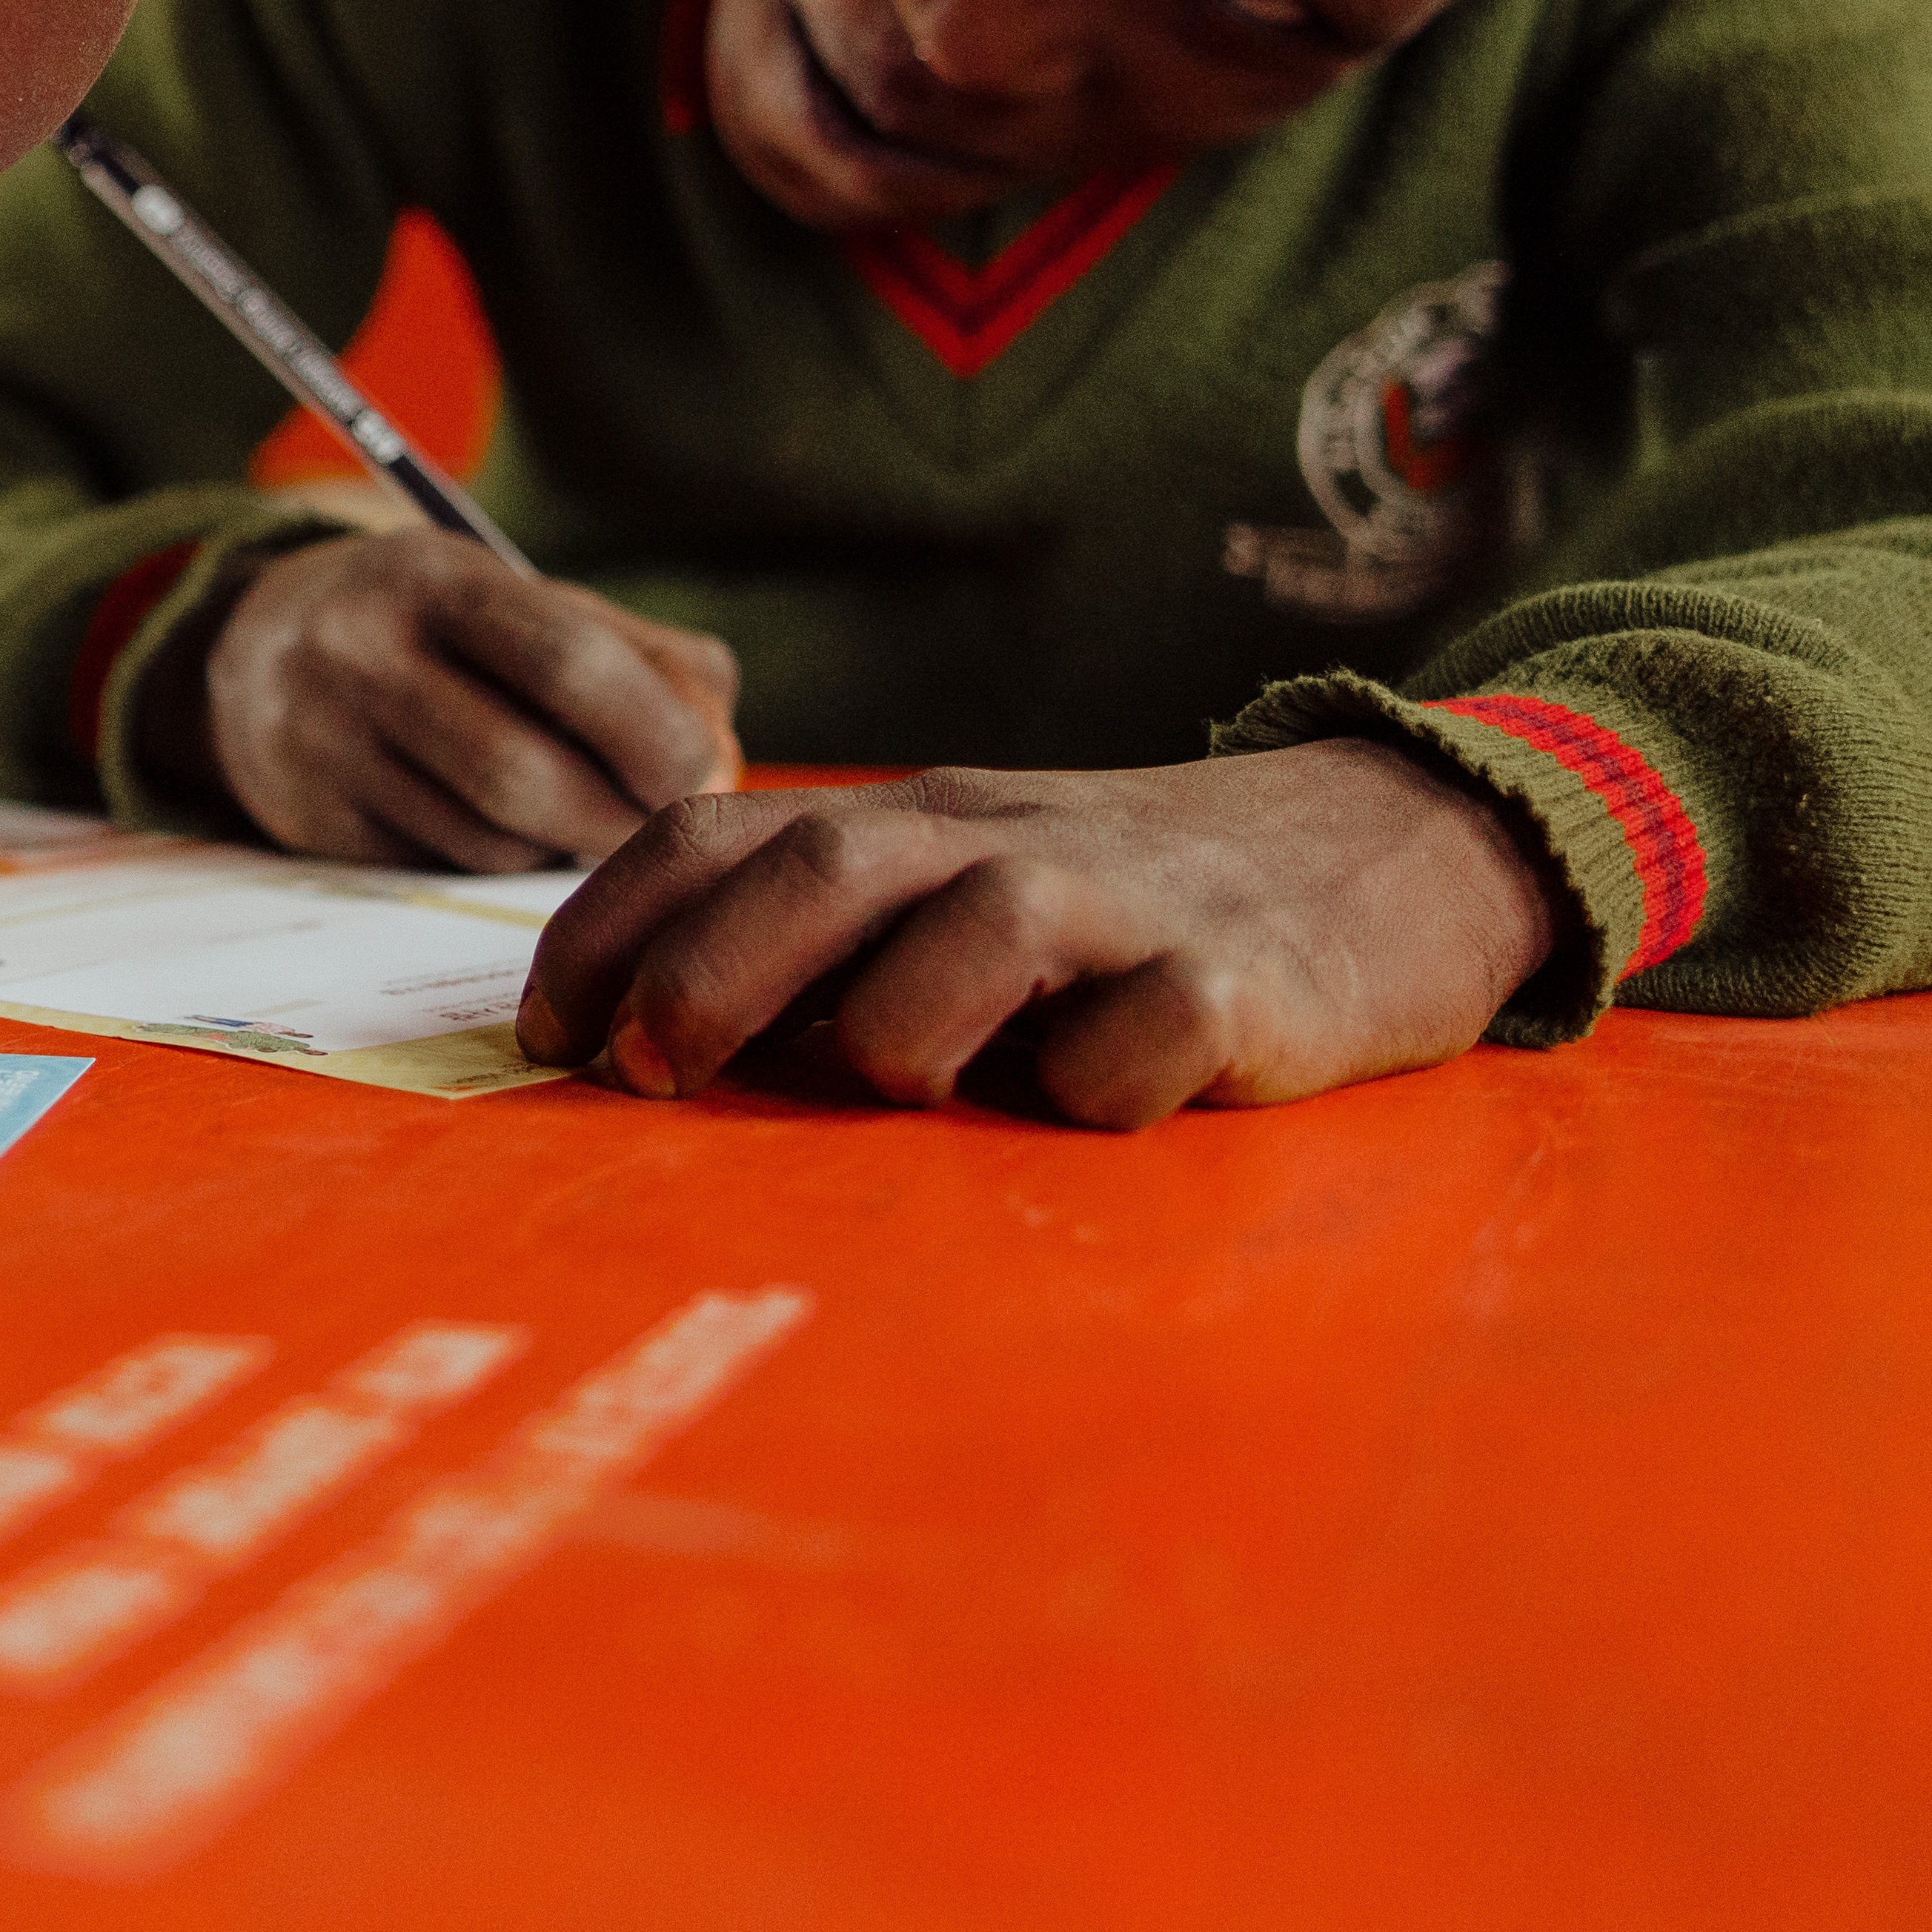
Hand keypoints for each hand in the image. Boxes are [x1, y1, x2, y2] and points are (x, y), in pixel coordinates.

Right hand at [148, 532, 739, 868]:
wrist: (251, 650)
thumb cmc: (431, 622)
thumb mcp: (517, 598)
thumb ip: (637, 652)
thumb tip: (721, 742)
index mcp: (432, 579)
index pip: (567, 662)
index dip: (653, 730)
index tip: (694, 762)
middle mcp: (362, 656)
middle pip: (526, 772)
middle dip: (618, 812)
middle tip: (655, 814)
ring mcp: (327, 744)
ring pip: (488, 835)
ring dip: (565, 842)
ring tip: (587, 813)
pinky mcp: (313, 820)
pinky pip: (445, 863)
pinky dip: (505, 856)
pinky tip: (512, 824)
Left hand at [515, 742, 1558, 1126]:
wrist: (1388, 848)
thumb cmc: (1129, 903)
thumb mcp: (967, 887)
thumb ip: (836, 942)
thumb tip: (654, 1040)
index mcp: (918, 822)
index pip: (714, 834)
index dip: (609, 924)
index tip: (543, 1029)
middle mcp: (1002, 842)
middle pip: (822, 869)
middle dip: (706, 970)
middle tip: (644, 1071)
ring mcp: (1126, 908)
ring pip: (972, 934)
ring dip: (899, 1025)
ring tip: (895, 1085)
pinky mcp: (1246, 986)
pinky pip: (1149, 1037)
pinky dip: (1096, 1087)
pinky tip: (1084, 1109)